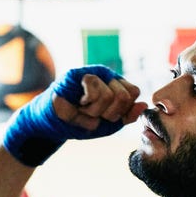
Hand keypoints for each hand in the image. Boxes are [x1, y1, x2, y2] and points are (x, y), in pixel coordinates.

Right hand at [2, 65, 146, 165]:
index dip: (122, 111)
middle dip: (108, 114)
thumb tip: (144, 105)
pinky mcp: (76, 73)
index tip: (107, 118)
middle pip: (124, 96)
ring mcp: (91, 72)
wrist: (51, 125)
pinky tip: (77, 105)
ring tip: (82, 110)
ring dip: (94, 111)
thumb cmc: (79, 123)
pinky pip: (93, 90)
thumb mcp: (108, 125)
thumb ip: (127, 116)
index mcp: (116, 85)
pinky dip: (85, 106)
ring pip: (110, 95)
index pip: (134, 93)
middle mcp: (106, 75)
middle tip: (92, 114)